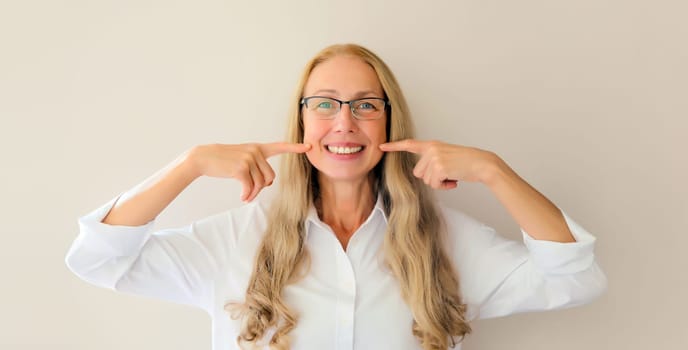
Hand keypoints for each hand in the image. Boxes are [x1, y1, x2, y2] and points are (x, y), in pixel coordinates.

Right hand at [190, 142, 310, 200]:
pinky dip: (247, 195)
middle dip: (261, 188)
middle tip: (250, 193)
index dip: (294, 148)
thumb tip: (267, 184)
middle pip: (270, 177)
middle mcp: (256, 151)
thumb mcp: (242, 159)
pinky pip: (250, 188)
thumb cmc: (223, 161)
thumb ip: (257, 167)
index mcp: (258, 148)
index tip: (309, 147)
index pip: (279, 146)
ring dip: (253, 194)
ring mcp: (249, 159)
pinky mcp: (241, 168)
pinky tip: (242, 197)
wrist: (204, 157)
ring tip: (245, 196)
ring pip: (260, 184)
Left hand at [379, 139, 497, 189]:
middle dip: (431, 178)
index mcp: (432, 145)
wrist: (481, 164)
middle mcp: (431, 149)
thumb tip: (421, 175)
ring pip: (426, 180)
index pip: (410, 144)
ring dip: (439, 182)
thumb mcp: (446, 156)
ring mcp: (434, 158)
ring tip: (452, 175)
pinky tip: (454, 180)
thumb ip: (431, 160)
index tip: (382, 146)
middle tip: (447, 174)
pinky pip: (435, 184)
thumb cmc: (465, 163)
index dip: (395, 146)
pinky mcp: (439, 167)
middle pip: (418, 173)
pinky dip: (444, 186)